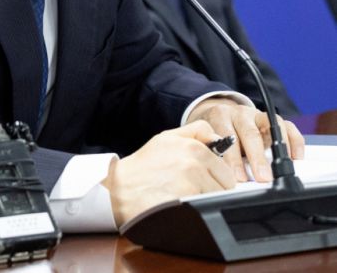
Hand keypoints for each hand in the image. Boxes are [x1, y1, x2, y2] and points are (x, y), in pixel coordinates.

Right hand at [103, 120, 235, 226]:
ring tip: (182, 198)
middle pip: (225, 186)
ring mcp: (191, 184)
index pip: (225, 169)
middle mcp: (194, 162)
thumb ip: (196, 132)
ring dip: (204, 202)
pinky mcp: (186, 203)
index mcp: (193, 146)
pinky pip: (205, 211)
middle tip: (190, 190)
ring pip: (216, 200)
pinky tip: (181, 207)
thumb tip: (219, 138)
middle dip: (213, 190)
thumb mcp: (166, 138)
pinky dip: (197, 213)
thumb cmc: (143, 166)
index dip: (216, 178)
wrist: (119, 188)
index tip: (203, 181)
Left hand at [187, 98, 304, 182]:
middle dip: (257, 158)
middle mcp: (240, 113)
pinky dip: (294, 141)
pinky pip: (288, 126)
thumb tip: (222, 178)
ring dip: (278, 149)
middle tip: (262, 178)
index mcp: (220, 117)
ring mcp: (258, 115)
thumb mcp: (211, 143)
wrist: (220, 118)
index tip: (239, 178)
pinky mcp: (273, 119)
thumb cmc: (216, 135)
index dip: (233, 158)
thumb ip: (217, 155)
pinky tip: (296, 157)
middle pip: (250, 133)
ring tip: (281, 169)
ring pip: (271, 126)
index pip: (226, 136)